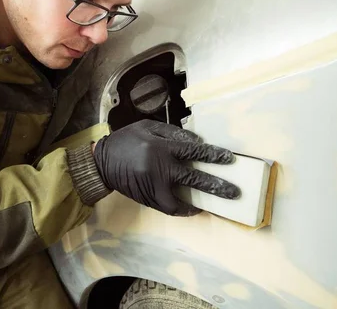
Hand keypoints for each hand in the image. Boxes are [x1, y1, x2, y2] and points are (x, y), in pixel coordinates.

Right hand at [93, 120, 239, 215]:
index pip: (193, 151)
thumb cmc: (127, 140)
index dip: (213, 155)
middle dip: (216, 186)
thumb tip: (196, 142)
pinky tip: (192, 208)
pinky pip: (169, 208)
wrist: (102, 162)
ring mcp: (153, 186)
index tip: (229, 159)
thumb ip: (172, 132)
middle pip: (193, 178)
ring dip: (198, 203)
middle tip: (234, 192)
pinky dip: (182, 210)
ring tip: (213, 206)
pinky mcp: (147, 198)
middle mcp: (159, 168)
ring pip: (181, 200)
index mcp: (160, 148)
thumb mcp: (147, 127)